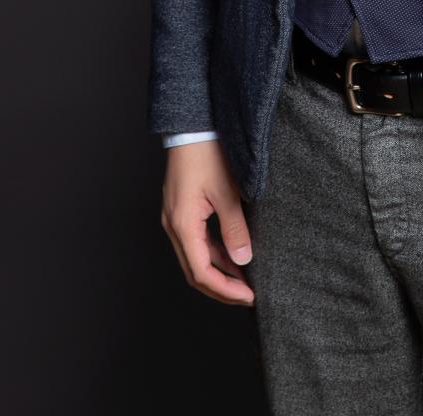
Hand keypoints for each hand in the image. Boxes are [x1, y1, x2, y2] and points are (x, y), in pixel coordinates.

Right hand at [160, 139, 255, 305]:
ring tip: (244, 280)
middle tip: (247, 296)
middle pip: (194, 271)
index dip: (225, 289)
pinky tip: (232, 256)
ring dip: (218, 271)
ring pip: (195, 257)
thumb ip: (235, 229)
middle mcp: (173, 226)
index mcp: (182, 224)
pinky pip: (196, 242)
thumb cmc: (208, 154)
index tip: (248, 296)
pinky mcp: (181, 211)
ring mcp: (175, 219)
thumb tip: (243, 260)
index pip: (201, 272)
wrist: (193, 126)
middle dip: (221, 287)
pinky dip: (214, 253)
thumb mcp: (227, 193)